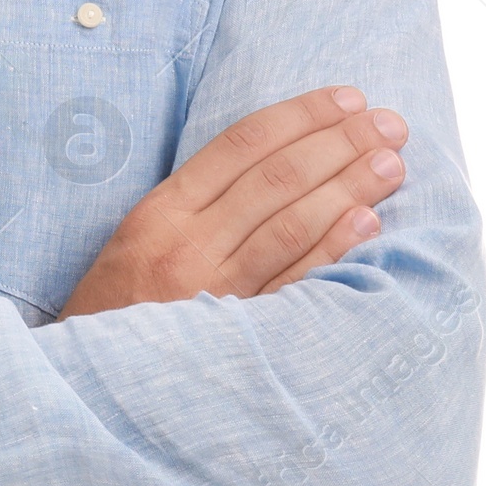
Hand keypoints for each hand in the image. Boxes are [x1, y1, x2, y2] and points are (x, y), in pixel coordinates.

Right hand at [56, 85, 405, 318]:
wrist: (93, 387)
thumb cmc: (119, 310)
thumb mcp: (137, 241)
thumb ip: (194, 205)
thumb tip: (275, 165)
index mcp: (161, 212)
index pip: (241, 145)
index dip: (300, 115)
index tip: (346, 98)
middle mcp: (186, 243)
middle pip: (275, 178)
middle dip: (338, 143)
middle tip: (388, 123)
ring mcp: (211, 289)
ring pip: (289, 223)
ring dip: (348, 186)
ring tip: (392, 162)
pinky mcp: (235, 335)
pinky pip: (292, 283)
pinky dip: (332, 248)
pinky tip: (368, 221)